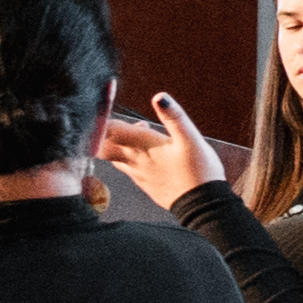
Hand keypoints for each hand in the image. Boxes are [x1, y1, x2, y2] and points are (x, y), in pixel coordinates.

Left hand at [89, 98, 223, 209]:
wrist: (202, 206)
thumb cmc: (199, 172)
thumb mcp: (191, 140)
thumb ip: (174, 117)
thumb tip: (159, 97)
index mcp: (142, 145)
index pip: (109, 129)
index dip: (102, 118)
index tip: (100, 108)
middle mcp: (134, 160)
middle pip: (104, 145)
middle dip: (105, 132)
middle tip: (121, 123)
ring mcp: (137, 174)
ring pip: (113, 157)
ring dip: (117, 144)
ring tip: (139, 134)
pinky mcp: (144, 184)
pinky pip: (126, 169)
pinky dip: (127, 158)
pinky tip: (143, 156)